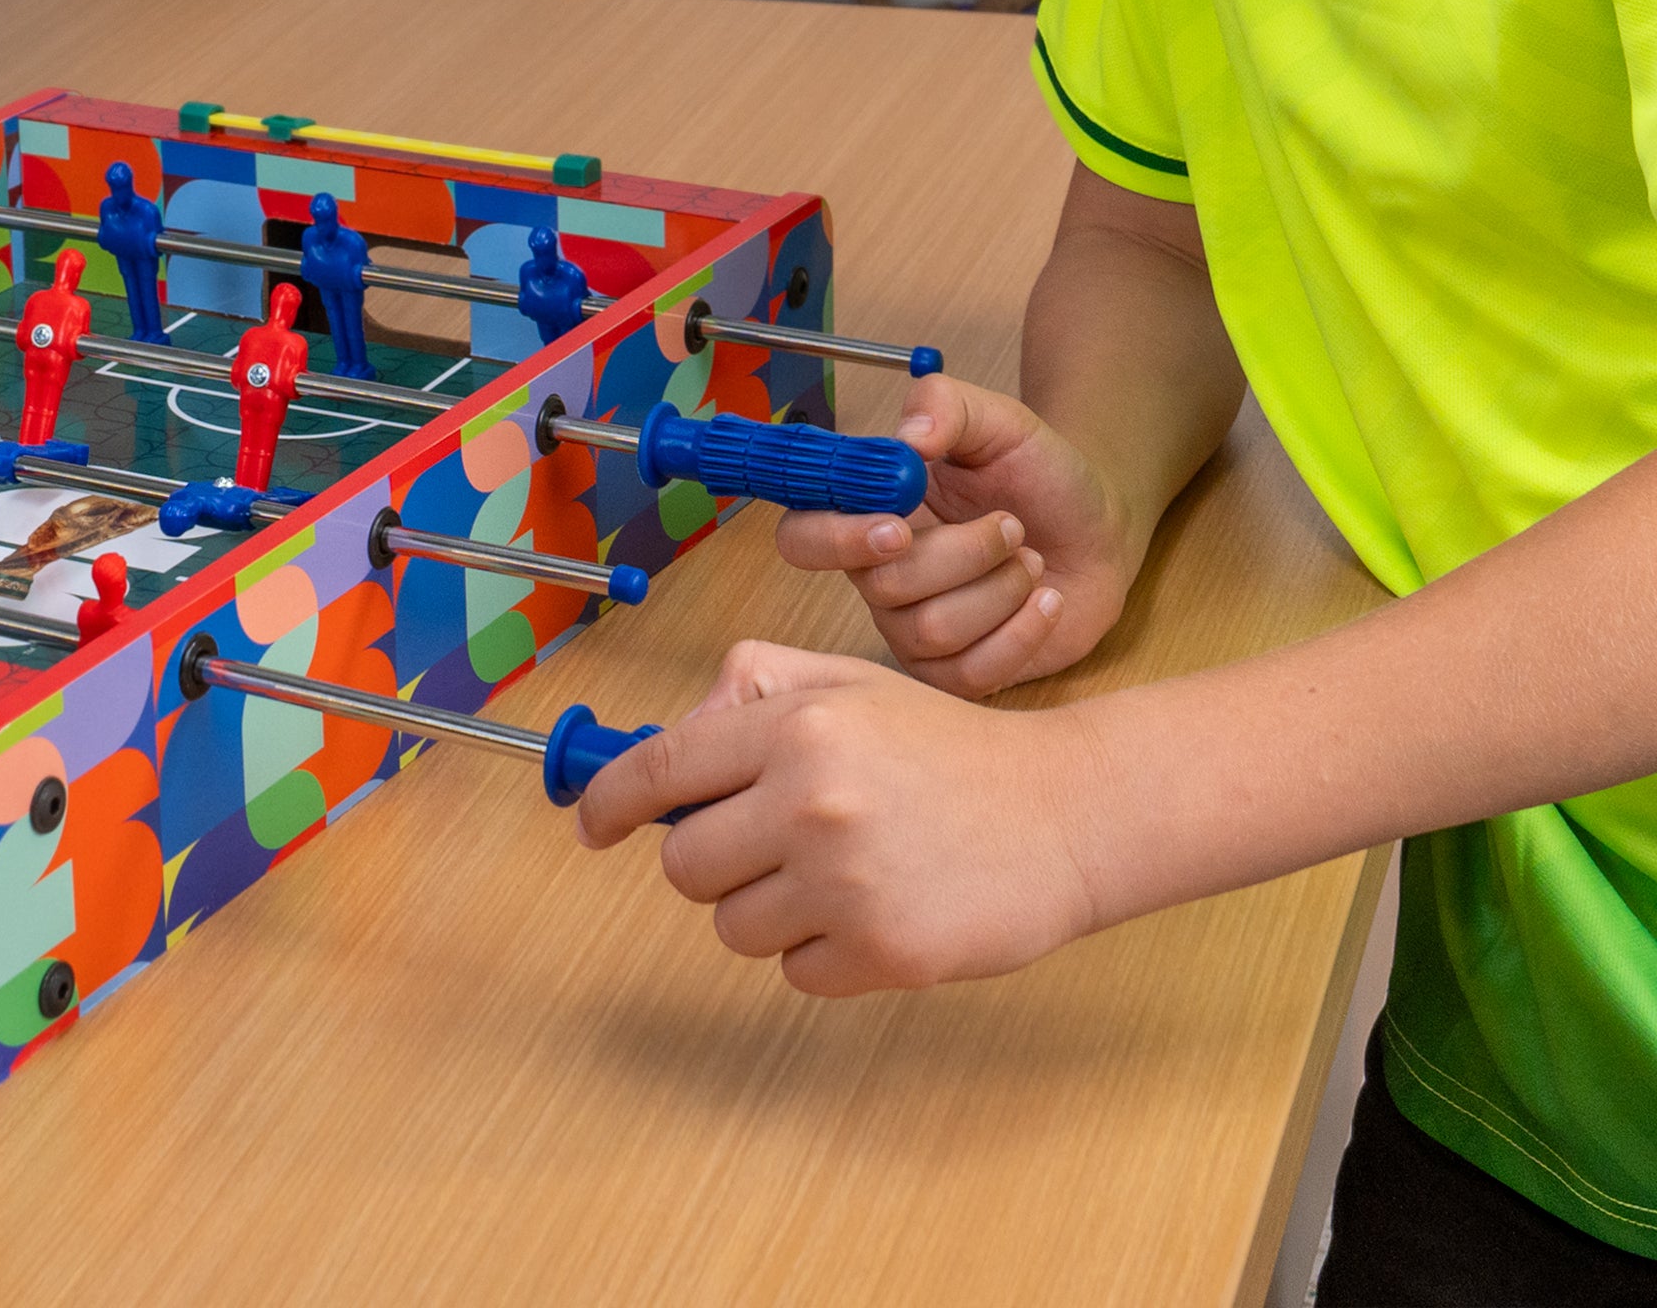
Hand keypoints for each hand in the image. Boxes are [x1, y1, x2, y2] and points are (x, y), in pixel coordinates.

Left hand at [575, 640, 1102, 992]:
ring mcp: (845, 884)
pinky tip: (875, 909)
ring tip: (839, 873)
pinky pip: (794, 972)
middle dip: (713, 858)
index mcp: (795, 725)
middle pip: (684, 864)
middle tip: (772, 842)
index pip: (660, 770)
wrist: (1062, 814)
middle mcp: (809, 801)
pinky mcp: (881, 955)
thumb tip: (670, 740)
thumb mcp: (846, 684)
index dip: (610, 802)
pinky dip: (821, 953)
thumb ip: (749, 691)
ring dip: (768, 909)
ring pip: (732, 926)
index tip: (593, 823)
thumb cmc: (945, 749)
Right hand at [772, 375, 1142, 695]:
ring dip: (1000, 588)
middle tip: (1011, 523)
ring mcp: (917, 629)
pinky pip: (969, 674)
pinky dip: (1021, 632)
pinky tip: (1045, 598)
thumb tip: (908, 436)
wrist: (1098, 528)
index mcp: (870, 511)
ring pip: (931, 630)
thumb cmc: (1039, 474)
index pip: (803, 537)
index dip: (837, 538)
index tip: (898, 525)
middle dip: (962, 554)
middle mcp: (881, 575)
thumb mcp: (1000, 420)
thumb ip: (946, 405)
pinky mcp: (960, 672)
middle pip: (883, 586)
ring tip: (1031, 558)